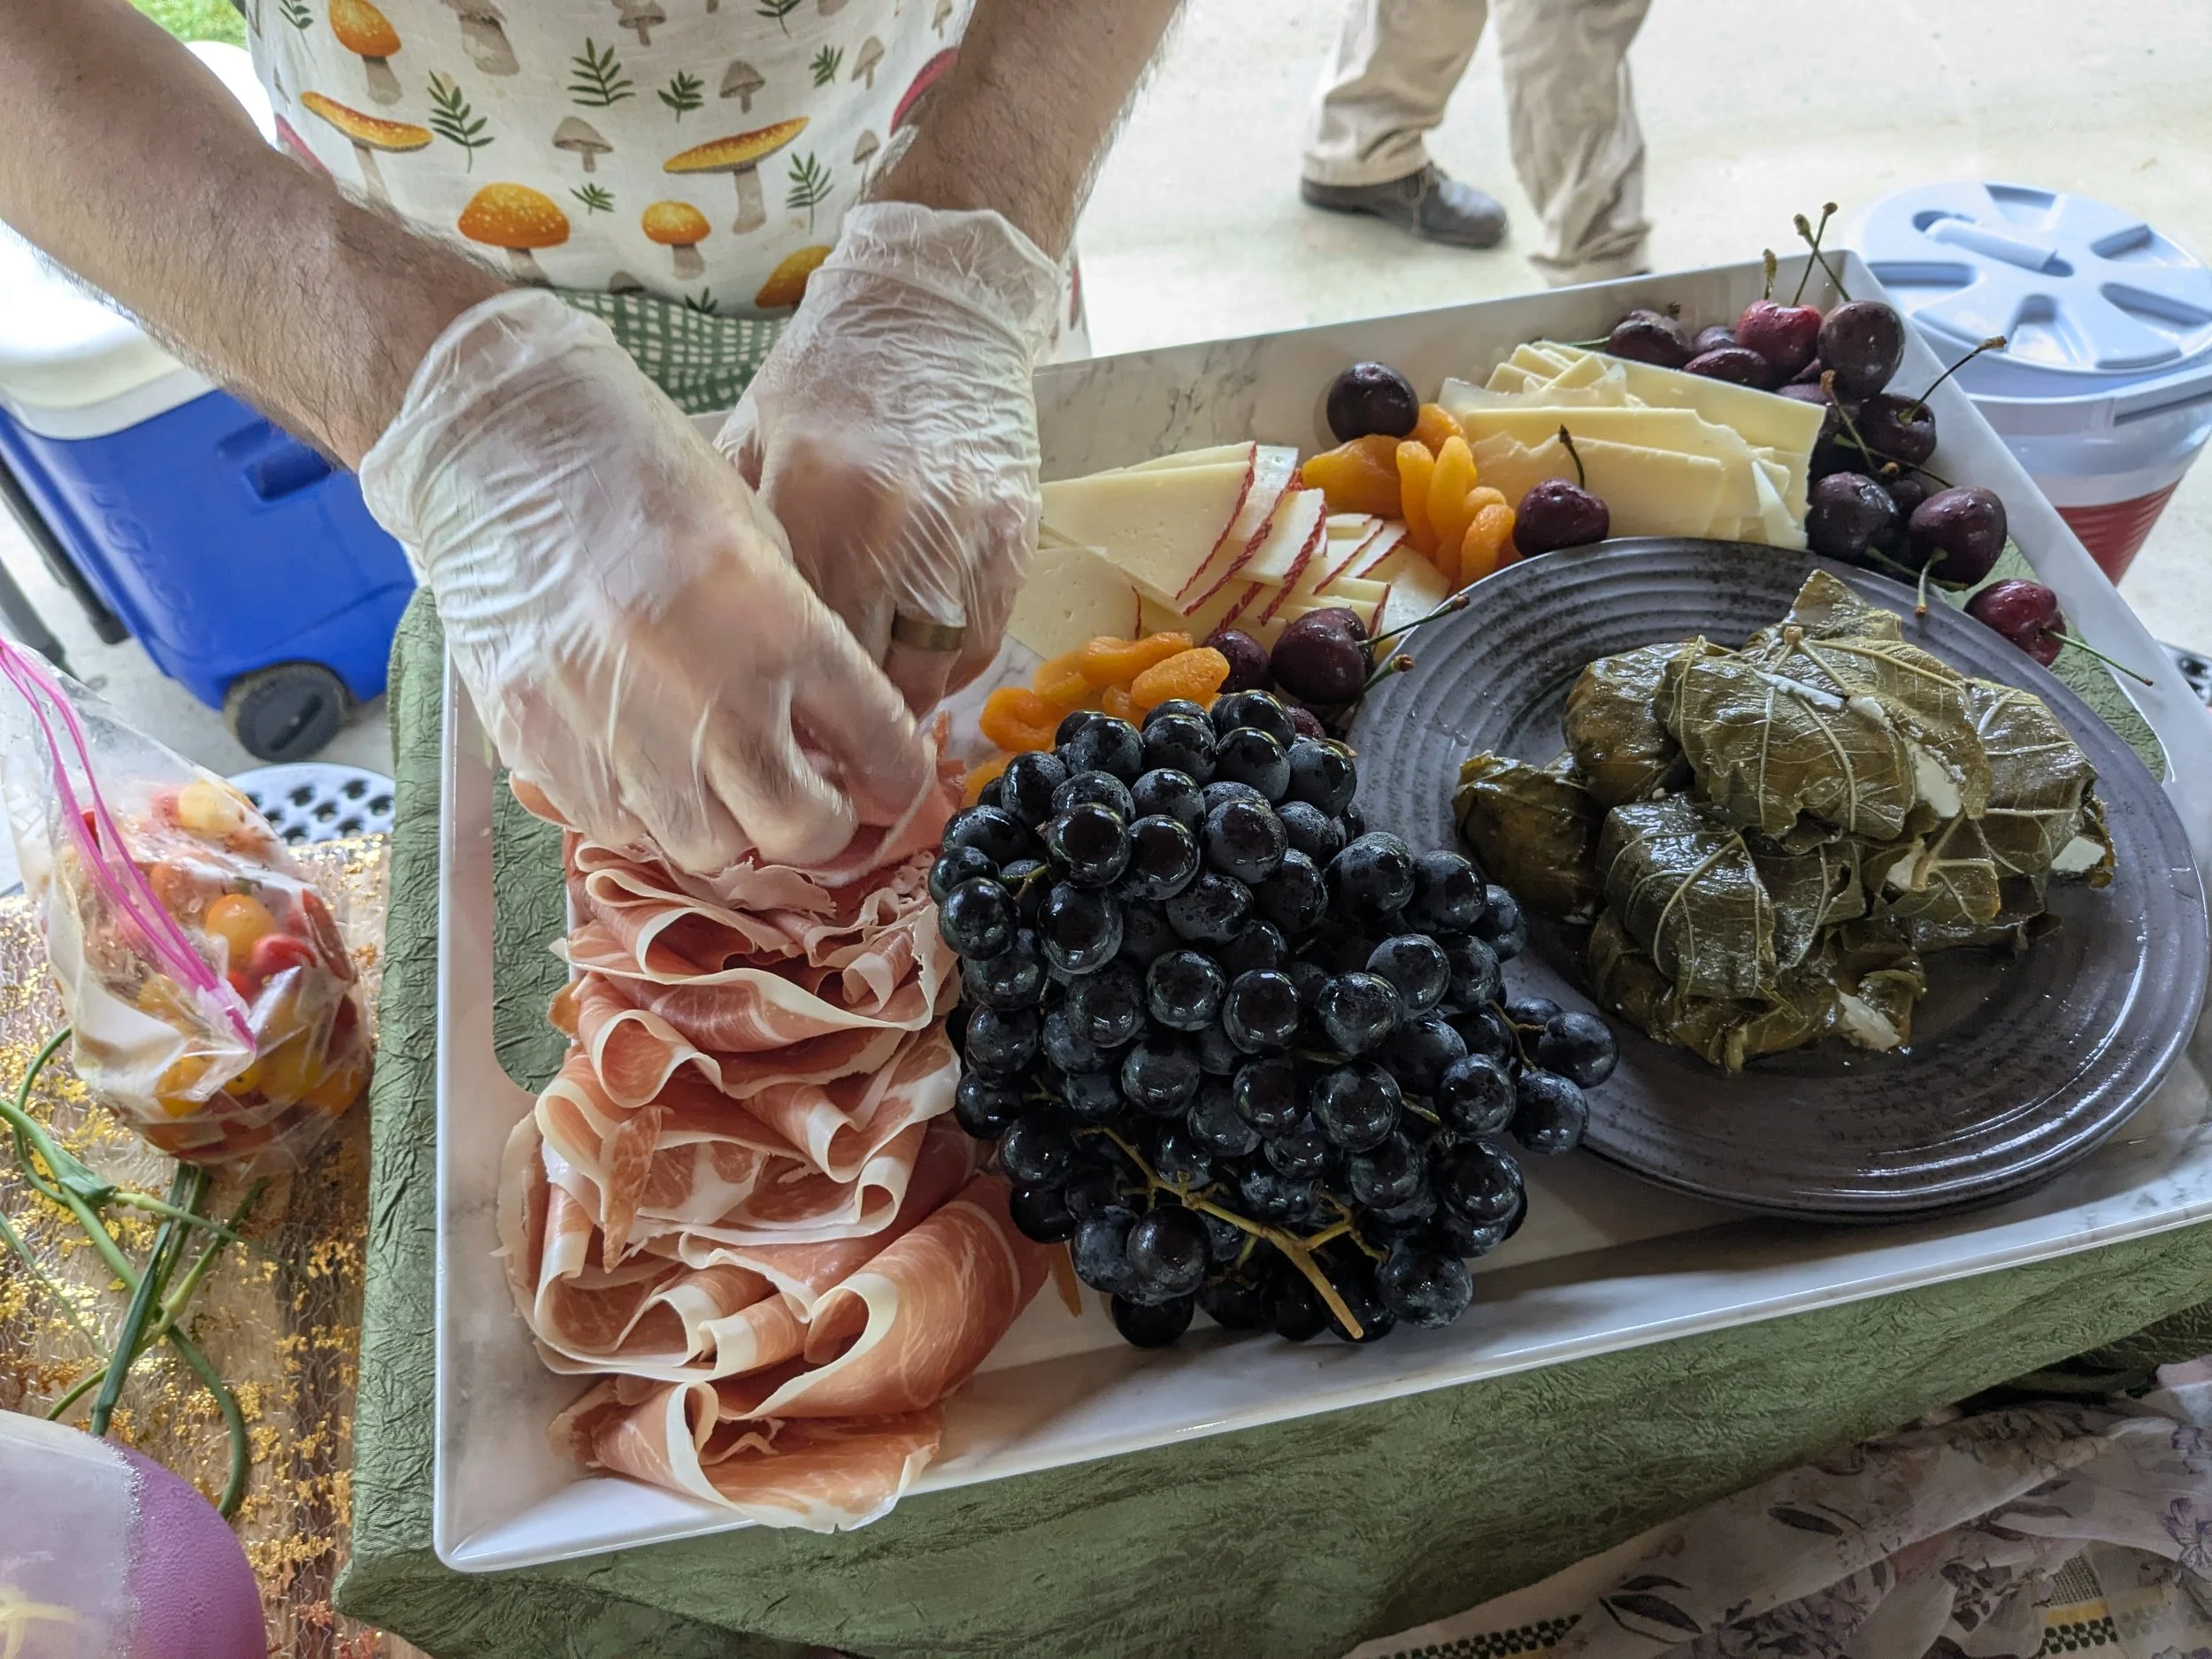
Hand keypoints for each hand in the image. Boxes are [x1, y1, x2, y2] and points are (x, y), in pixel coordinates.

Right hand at [359, 291, 932, 872]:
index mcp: (778, 625)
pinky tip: (646, 764)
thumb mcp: (759, 538)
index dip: (896, 784)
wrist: (500, 448)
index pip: (879, 750)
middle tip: (813, 801)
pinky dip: (645, 813)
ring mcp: (617, 730)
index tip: (888, 788)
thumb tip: (840, 737)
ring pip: (705, 848)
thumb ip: (804, 641)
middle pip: (797, 831)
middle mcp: (706, 692)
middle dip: (820, 828)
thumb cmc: (643, 475)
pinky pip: (617, 826)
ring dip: (729, 827)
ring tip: (722, 783)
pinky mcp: (540, 746)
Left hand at [718, 203, 1062, 715]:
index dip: (775, 695)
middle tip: (811, 741)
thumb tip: (708, 640)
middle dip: (833, 714)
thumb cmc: (828, 380)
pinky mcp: (1010, 537)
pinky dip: (948, 671)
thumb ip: (737, 533)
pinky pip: (980, 643)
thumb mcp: (753, 437)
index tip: (761, 728)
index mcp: (806, 496)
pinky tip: (917, 669)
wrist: (935, 311)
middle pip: (857, 669)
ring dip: (895, 703)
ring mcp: (958, 533)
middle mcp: (885, 522)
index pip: (788, 638)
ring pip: (927, 670)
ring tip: (865, 715)